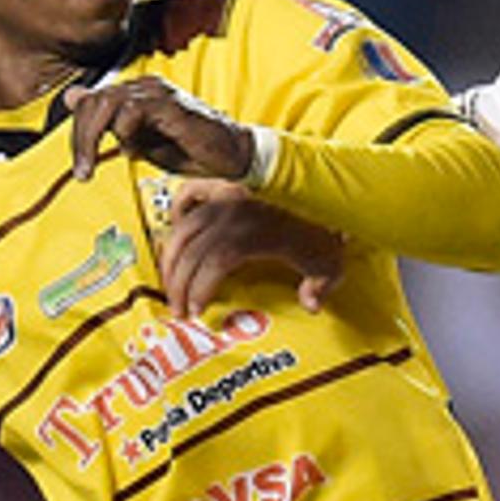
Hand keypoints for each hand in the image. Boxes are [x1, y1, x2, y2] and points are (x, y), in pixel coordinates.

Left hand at [65, 77, 254, 181]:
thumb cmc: (192, 150)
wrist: (233, 156)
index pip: (92, 101)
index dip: (79, 132)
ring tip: (94, 164)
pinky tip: (135, 151)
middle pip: (95, 100)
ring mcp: (158, 93)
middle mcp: (145, 86)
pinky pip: (134, 109)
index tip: (80, 164)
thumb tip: (72, 98)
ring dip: (94, 137)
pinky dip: (126, 131)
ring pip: (108, 102)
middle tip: (82, 169)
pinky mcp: (172, 105)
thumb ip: (110, 124)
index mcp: (137, 93)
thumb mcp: (142, 142)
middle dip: (81, 138)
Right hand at [162, 179, 345, 320]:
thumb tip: (310, 305)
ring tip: (170, 287)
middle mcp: (235, 211)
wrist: (328, 200)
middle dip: (179, 283)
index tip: (196, 311)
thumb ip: (319, 288)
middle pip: (192, 250)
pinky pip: (186, 196)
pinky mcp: (222, 189)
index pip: (216, 260)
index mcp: (258, 230)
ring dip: (170, 260)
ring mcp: (225, 199)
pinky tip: (175, 240)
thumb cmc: (322, 235)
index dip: (201, 287)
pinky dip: (175, 216)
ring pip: (182, 230)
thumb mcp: (328, 265)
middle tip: (179, 310)